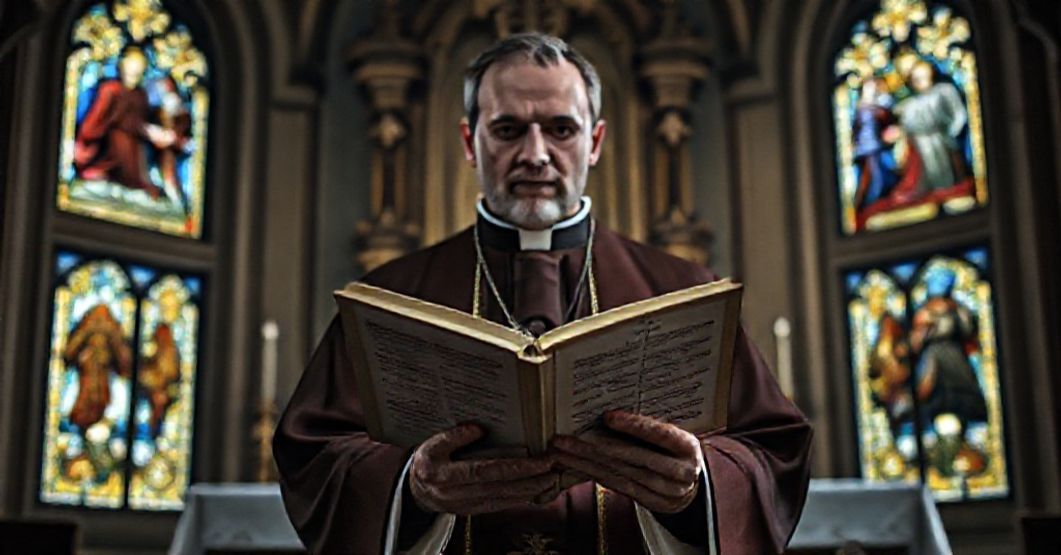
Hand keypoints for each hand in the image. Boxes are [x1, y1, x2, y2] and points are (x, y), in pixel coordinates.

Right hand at [409, 423, 559, 514]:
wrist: (415, 492)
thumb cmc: (426, 463)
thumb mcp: (432, 444)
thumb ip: (454, 435)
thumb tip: (478, 429)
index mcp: (445, 475)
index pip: (486, 471)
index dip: (514, 467)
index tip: (538, 460)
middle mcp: (457, 494)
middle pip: (500, 487)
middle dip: (530, 479)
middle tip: (553, 469)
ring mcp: (466, 506)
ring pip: (504, 499)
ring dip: (530, 490)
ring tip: (551, 478)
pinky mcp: (473, 512)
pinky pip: (500, 506)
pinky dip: (520, 499)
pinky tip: (535, 491)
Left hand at [551, 411, 701, 513]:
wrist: (693, 485)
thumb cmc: (677, 450)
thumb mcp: (676, 434)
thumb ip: (653, 425)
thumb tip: (612, 409)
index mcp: (689, 448)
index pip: (661, 434)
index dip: (634, 426)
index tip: (607, 417)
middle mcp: (680, 472)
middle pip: (633, 457)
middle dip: (595, 446)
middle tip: (566, 437)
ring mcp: (666, 491)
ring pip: (620, 473)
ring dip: (586, 462)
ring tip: (562, 450)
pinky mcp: (651, 503)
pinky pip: (618, 486)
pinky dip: (594, 474)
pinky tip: (576, 465)